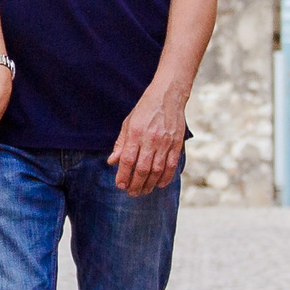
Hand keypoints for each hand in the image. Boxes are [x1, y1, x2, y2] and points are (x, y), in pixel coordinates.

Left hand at [107, 80, 186, 195]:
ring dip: (149, 184)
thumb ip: (121, 144)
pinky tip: (159, 184)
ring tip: (143, 191)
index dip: (123, 175)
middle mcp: (151, 139)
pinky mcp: (177, 144)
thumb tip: (112, 161)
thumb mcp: (128, 123)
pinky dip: (166, 178)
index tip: (120, 185)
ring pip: (157, 170)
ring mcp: (166, 142)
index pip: (128, 160)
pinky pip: (172, 166)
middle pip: (142, 169)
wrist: (168, 96)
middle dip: (135, 184)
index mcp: (136, 133)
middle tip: (131, 193)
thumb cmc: (145, 109)